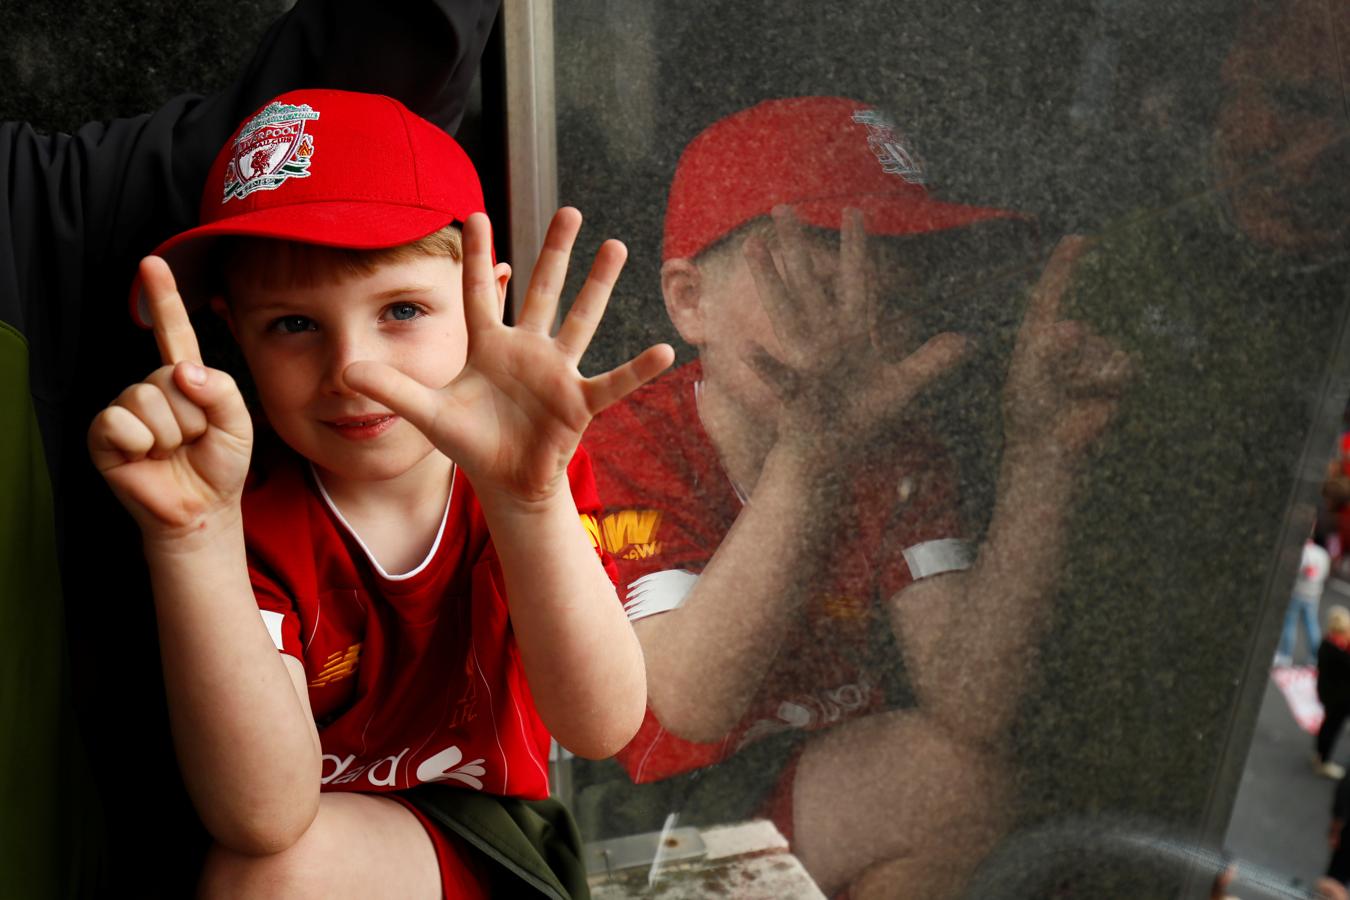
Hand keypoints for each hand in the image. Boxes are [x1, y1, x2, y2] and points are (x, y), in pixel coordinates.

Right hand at [88, 257, 252, 536]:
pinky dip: (143, 444)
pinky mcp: (105, 433)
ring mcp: (127, 408)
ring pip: (149, 399)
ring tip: (173, 451)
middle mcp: (153, 386)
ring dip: (171, 432)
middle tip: (193, 441)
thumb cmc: (219, 464)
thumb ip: (222, 390)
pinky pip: (123, 422)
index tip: (154, 261)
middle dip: (193, 415)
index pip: (173, 331)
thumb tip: (183, 370)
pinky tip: (147, 458)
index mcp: (186, 377)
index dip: (162, 296)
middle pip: (171, 375)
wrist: (202, 508)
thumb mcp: (238, 423)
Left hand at [344, 208, 673, 506]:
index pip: (480, 292)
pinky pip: (613, 382)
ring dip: (599, 285)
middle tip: (571, 211)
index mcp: (489, 346)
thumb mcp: (428, 412)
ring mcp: (557, 372)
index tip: (474, 212)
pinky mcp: (579, 402)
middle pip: (544, 291)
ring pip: (581, 320)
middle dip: (556, 252)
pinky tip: (665, 351)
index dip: (476, 255)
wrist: (506, 481)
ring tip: (617, 246)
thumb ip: (394, 387)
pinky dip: (638, 370)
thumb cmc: (472, 442)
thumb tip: (345, 370)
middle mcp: (527, 350)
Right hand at [742, 205, 968, 454]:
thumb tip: (967, 341)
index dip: (856, 248)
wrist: (828, 454)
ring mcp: (806, 361)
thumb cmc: (859, 419)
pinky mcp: (795, 393)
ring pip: (785, 312)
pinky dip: (765, 364)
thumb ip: (930, 363)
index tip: (855, 211)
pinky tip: (747, 348)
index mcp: (851, 334)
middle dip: (798, 246)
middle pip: (809, 282)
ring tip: (753, 247)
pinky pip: (780, 376)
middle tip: (782, 206)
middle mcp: (824, 339)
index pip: (856, 282)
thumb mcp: (902, 388)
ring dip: (770, 280)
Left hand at [1001, 236, 1130, 458]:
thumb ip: (1046, 351)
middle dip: (1069, 361)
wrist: (1052, 446)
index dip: (1064, 265)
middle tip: (1055, 390)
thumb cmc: (1031, 413)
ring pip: (1103, 351)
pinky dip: (1106, 382)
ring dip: (1086, 377)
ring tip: (1071, 395)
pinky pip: (1122, 366)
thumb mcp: (1028, 380)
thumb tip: (1073, 325)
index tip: (1078, 238)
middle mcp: (1069, 340)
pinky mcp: (1117, 373)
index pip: (1051, 294)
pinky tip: (1094, 397)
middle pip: (1080, 333)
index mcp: (1038, 335)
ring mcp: (1095, 354)